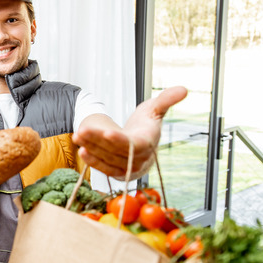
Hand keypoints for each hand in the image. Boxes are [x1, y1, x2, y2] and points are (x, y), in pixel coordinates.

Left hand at [72, 86, 187, 178]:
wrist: (139, 141)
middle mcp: (140, 159)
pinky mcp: (118, 173)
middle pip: (116, 151)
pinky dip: (93, 160)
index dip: (121, 140)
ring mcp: (128, 168)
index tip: (107, 132)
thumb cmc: (145, 124)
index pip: (135, 145)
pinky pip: (104, 168)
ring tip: (78, 136)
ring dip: (92, 148)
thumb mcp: (155, 109)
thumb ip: (166, 100)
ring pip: (108, 159)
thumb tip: (184, 89)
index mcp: (149, 144)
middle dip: (98, 141)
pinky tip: (82, 150)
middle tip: (82, 130)